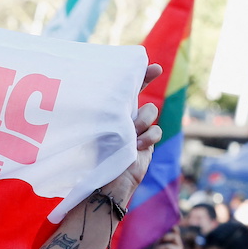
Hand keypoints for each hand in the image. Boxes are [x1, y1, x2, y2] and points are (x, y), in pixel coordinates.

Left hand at [100, 64, 162, 203]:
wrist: (103, 183)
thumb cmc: (91, 159)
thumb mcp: (94, 130)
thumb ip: (103, 114)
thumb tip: (100, 91)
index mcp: (110, 112)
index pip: (126, 89)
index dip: (140, 74)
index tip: (151, 65)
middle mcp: (124, 118)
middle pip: (143, 95)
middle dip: (147, 85)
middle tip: (152, 74)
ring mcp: (137, 130)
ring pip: (150, 112)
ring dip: (142, 119)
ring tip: (132, 132)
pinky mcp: (146, 143)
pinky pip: (157, 131)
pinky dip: (149, 136)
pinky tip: (138, 145)